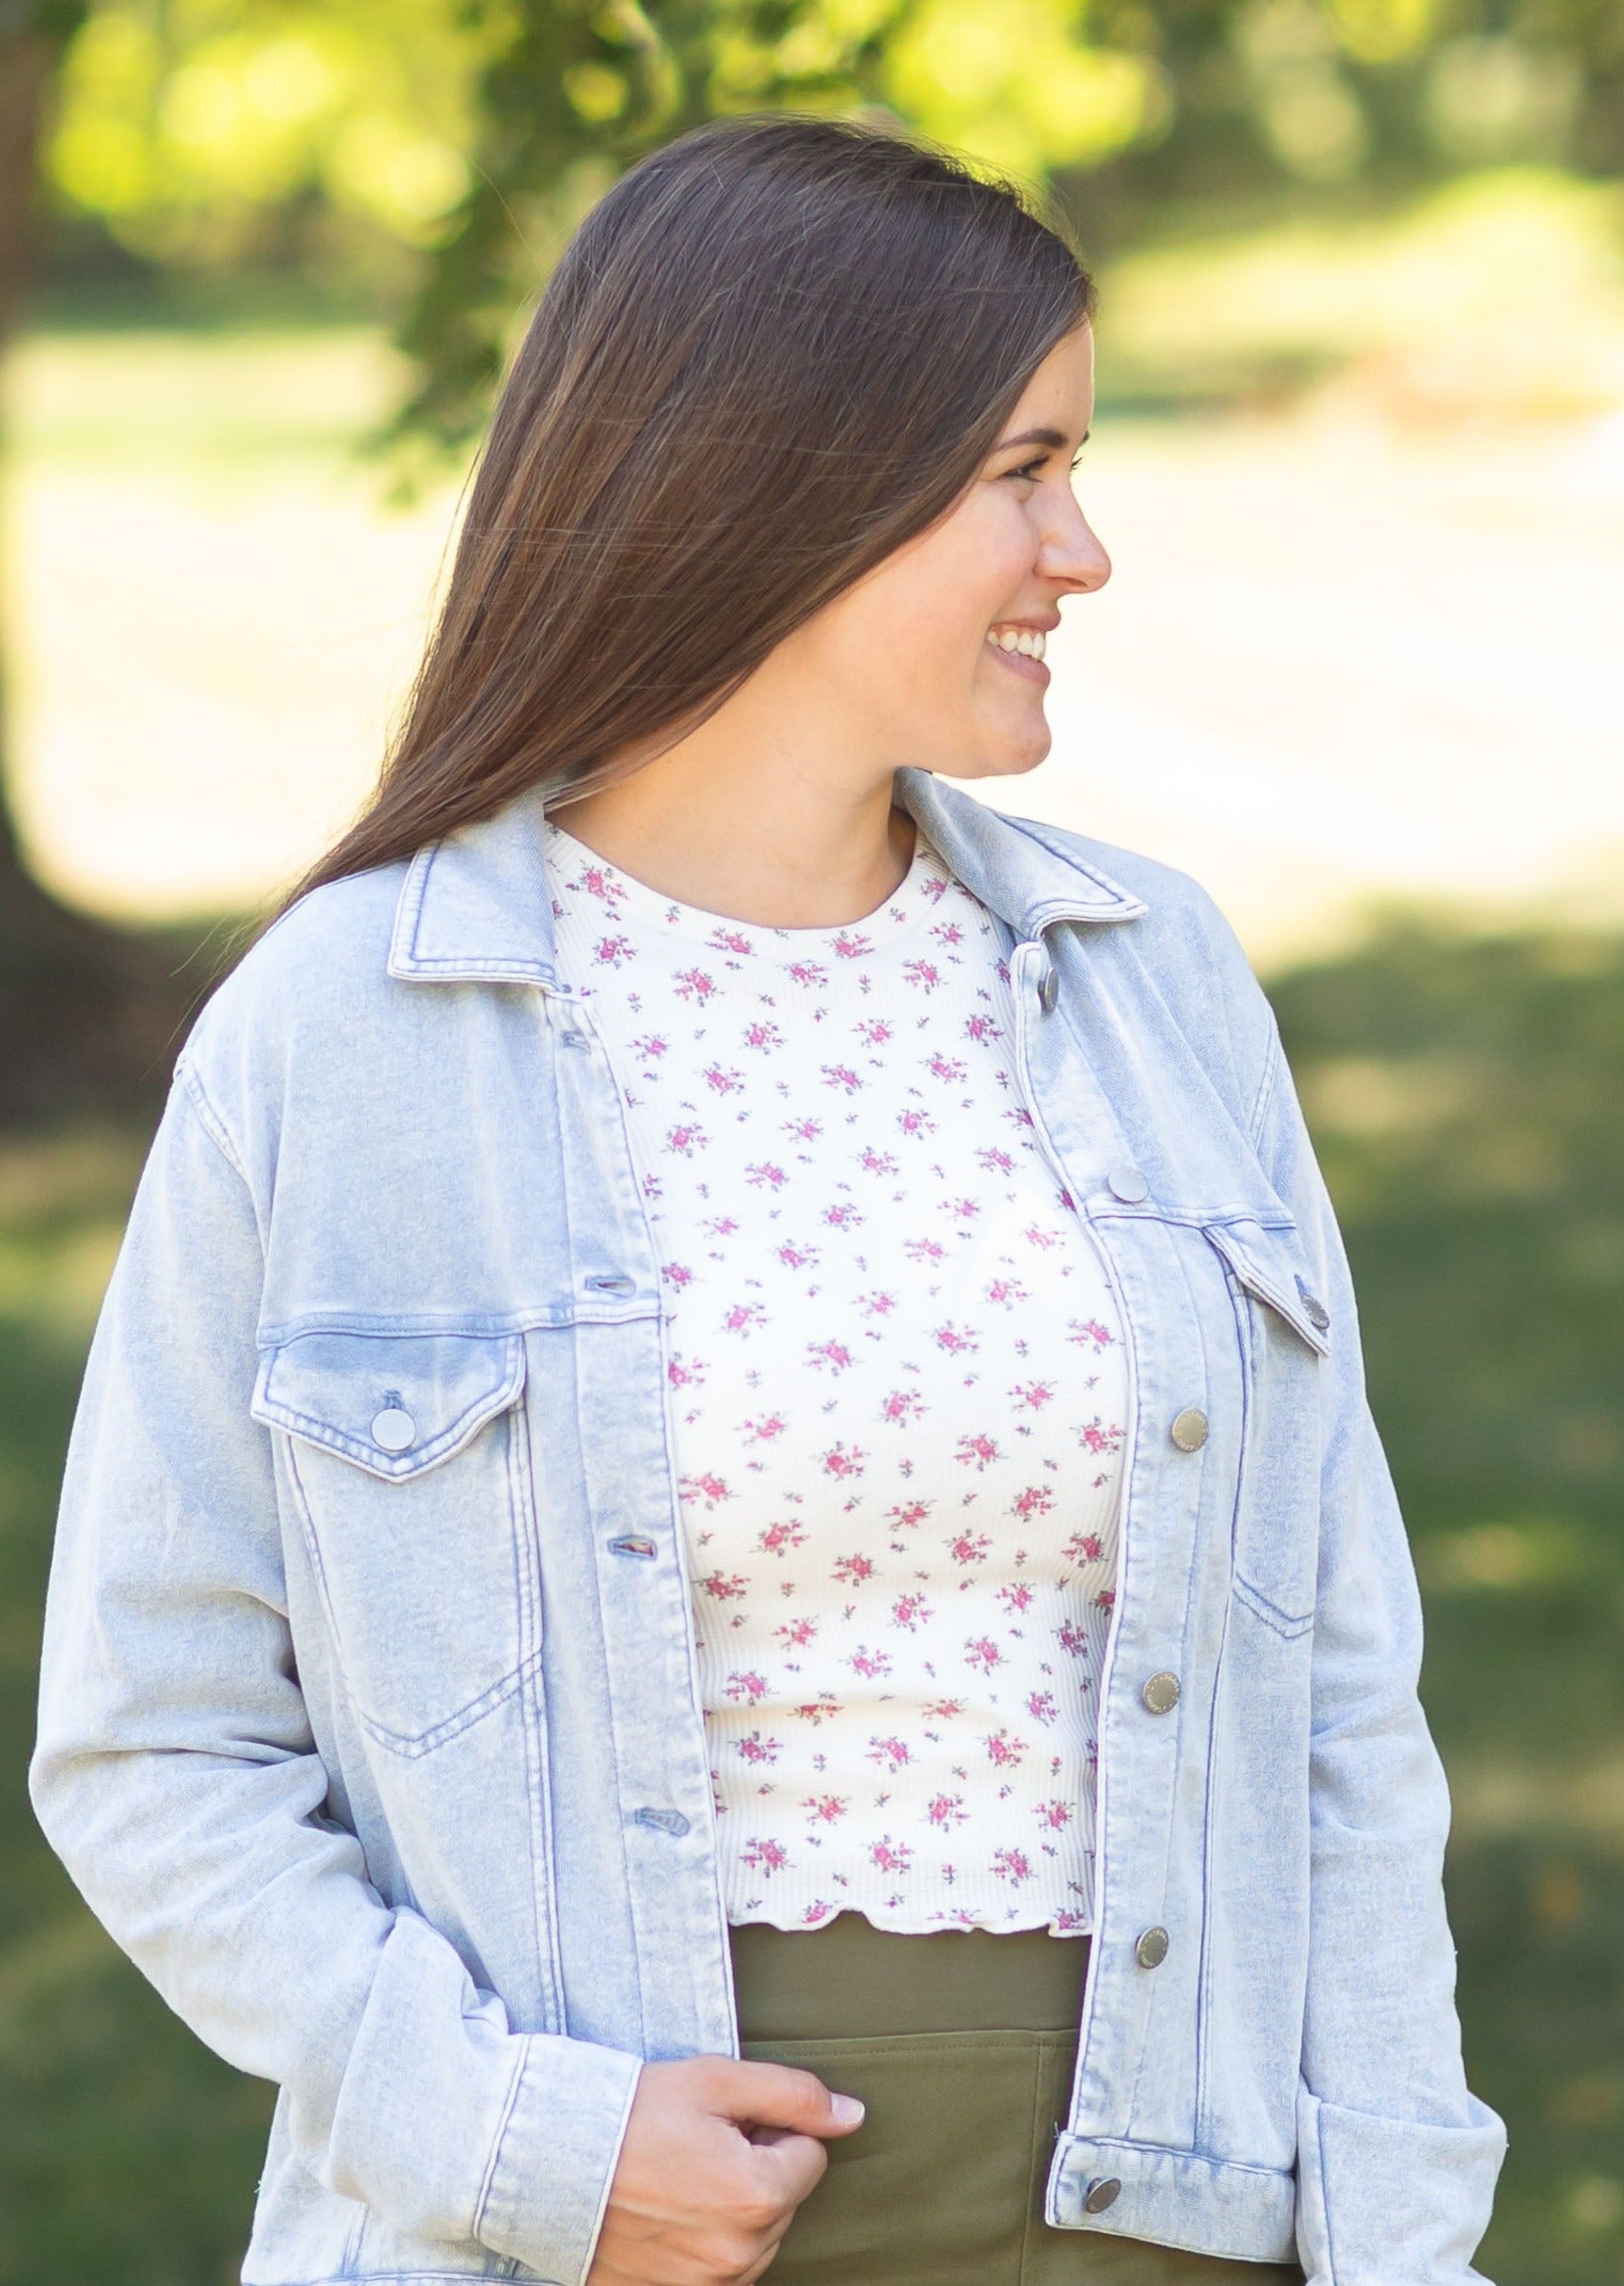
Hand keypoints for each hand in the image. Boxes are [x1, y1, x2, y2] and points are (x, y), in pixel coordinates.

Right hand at [586, 2053, 865, 2285]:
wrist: (550, 2161)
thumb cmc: (633, 2114)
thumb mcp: (716, 2081)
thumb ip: (795, 2096)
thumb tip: (853, 2116)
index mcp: (759, 2195)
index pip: (809, 2154)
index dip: (770, 2129)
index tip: (725, 2122)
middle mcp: (741, 2253)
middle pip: (784, 2200)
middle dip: (755, 2168)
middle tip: (697, 2144)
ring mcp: (708, 2285)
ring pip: (756, 2237)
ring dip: (732, 2208)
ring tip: (679, 2177)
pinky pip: (721, 2269)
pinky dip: (706, 2241)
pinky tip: (670, 2213)